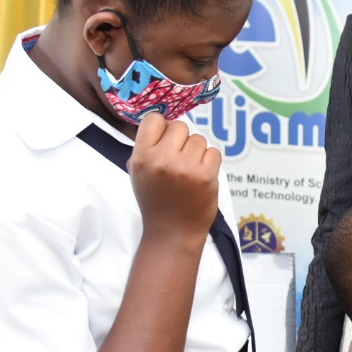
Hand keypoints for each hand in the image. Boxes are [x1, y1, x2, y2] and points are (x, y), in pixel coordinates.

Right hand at [128, 112, 221, 244]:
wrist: (172, 232)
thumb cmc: (156, 201)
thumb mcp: (138, 173)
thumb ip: (147, 147)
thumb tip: (163, 123)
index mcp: (142, 157)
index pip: (154, 119)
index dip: (162, 127)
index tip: (165, 139)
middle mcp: (163, 160)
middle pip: (180, 126)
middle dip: (181, 140)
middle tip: (179, 158)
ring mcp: (186, 168)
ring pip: (199, 139)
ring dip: (196, 152)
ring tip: (188, 171)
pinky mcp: (206, 176)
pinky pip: (214, 152)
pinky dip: (209, 162)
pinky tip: (199, 176)